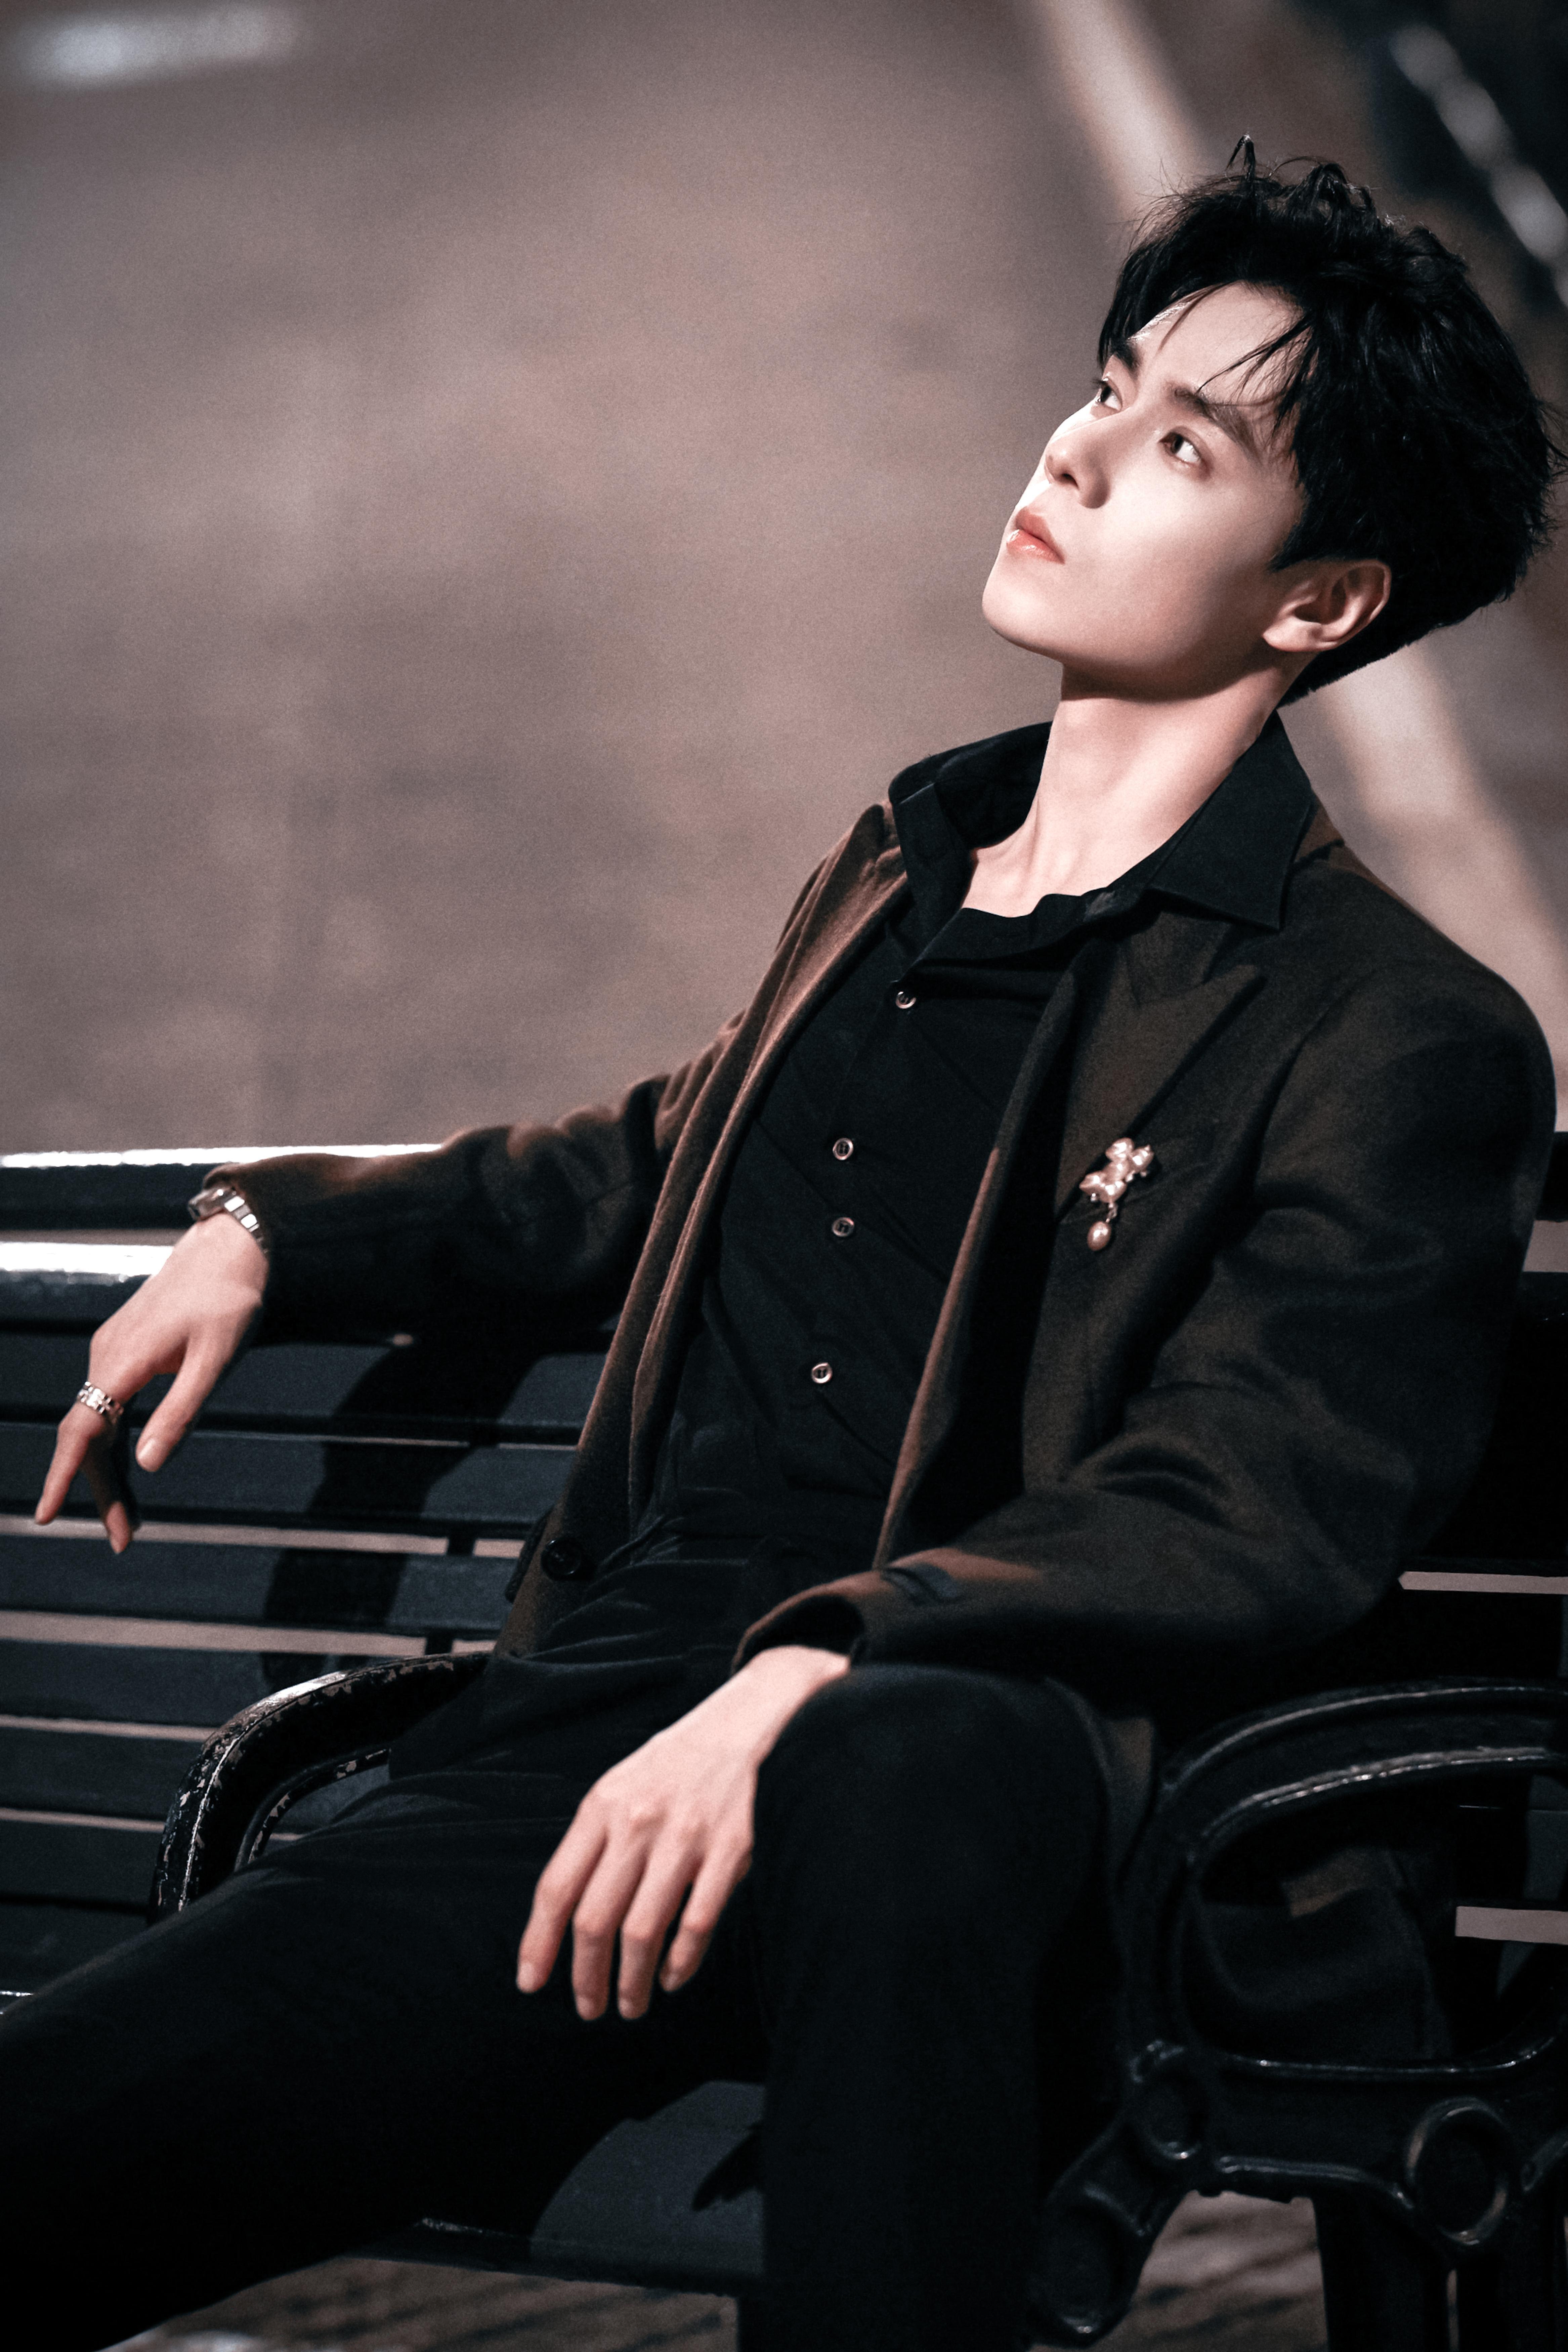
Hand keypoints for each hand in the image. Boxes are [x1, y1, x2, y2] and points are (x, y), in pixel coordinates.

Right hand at [34, 1210, 267, 1551]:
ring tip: (129, 1519)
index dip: (63, 1477)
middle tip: (123, 1539)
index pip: (81, 1431)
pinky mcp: (127, 1348)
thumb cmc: (230, 1300)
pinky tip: (131, 1465)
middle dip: (102, 1489)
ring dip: (111, 1469)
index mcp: (122, 1362)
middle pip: (91, 1435)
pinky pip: (111, 1404)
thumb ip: (183, 1412)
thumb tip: (150, 1467)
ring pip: (100, 1421)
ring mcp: (113, 1351)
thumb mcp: (215, 1361)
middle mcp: (106, 1357)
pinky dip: (119, 1440)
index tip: (45, 1517)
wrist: (228, 1247)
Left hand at [517, 1642, 848, 2020]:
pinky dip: (680, 1962)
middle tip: (588, 2007)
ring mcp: (685, 1838)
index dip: (539, 1943)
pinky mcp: (730, 1851)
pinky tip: (672, 1977)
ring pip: (642, 1931)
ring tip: (629, 2004)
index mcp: (603, 1806)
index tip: (531, 1982)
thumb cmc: (679, 1762)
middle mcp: (638, 1823)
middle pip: (595, 1919)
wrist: (748, 1723)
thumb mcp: (622, 1785)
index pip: (557, 1887)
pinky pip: (696, 1924)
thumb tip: (567, 1913)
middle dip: (585, 1976)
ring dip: (630, 1981)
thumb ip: (595, 1841)